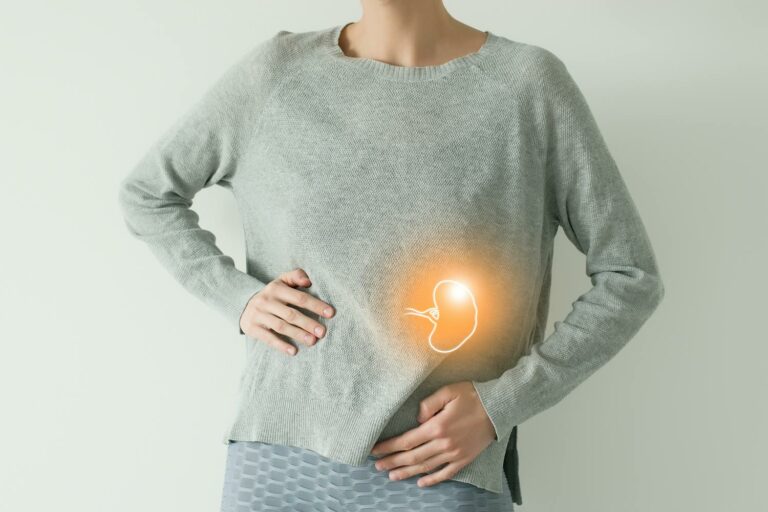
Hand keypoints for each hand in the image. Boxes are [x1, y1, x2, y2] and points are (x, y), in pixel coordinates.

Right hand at [239, 268, 334, 355]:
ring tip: (313, 341)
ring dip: (298, 334)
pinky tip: (293, 351)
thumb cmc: (272, 294)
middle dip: (308, 323)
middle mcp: (266, 301)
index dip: (316, 305)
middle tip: (322, 332)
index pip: (299, 298)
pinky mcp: (252, 328)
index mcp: (276, 288)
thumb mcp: (282, 281)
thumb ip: (296, 276)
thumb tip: (309, 281)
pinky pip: (268, 338)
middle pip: (291, 314)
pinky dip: (281, 345)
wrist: (243, 304)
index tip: (331, 313)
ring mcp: (258, 315)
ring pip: (281, 326)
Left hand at [369, 381, 495, 486]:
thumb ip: (428, 404)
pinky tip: (420, 483)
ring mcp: (454, 454)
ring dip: (407, 472)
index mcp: (437, 426)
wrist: (498, 408)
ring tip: (392, 475)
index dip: (389, 446)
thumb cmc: (473, 396)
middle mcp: (444, 444)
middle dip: (392, 461)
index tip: (375, 449)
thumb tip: (416, 419)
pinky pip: (445, 474)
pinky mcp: (464, 459)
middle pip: (412, 456)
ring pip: (425, 467)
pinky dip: (432, 479)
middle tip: (377, 465)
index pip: (406, 440)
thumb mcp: (448, 391)